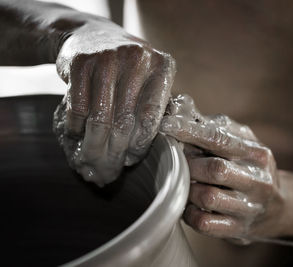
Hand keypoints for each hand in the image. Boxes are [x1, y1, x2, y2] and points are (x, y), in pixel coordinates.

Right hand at [53, 20, 175, 185]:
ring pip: (100, 118)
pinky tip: (77, 139)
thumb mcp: (147, 81)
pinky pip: (77, 108)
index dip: (139, 146)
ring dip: (93, 147)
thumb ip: (152, 109)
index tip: (130, 162)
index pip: (152, 118)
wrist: (92, 35)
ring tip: (91, 164)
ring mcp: (108, 59)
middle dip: (114, 153)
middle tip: (107, 172)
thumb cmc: (126, 69)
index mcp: (162, 67)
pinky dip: (76, 129)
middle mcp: (138, 60)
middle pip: (125, 121)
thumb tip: (141, 154)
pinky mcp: (80, 63)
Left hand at [160, 95, 289, 242]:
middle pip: (215, 169)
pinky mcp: (238, 230)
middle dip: (190, 164)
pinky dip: (189, 212)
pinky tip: (190, 204)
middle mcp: (258, 181)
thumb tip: (179, 107)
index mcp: (257, 154)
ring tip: (186, 182)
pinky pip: (204, 223)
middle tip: (179, 162)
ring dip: (189, 189)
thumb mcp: (241, 143)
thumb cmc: (249, 169)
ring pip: (208, 197)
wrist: (277, 210)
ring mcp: (249, 209)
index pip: (220, 139)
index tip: (166, 125)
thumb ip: (213, 126)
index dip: (190, 131)